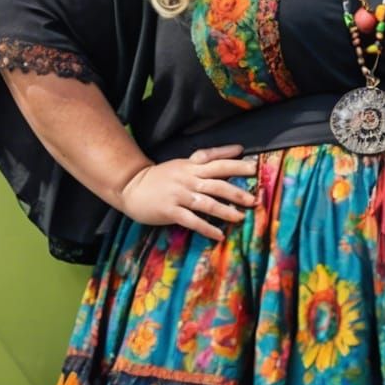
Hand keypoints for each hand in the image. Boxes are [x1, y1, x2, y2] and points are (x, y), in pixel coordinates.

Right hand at [117, 143, 257, 240]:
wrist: (131, 186)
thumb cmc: (161, 176)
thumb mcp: (183, 163)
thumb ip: (206, 158)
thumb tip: (235, 149)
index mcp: (191, 166)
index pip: (216, 162)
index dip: (235, 163)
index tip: (254, 167)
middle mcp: (187, 179)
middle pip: (216, 183)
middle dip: (237, 192)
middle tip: (254, 199)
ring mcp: (179, 195)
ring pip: (207, 203)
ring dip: (225, 211)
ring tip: (240, 218)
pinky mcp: (170, 211)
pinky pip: (192, 221)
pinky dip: (207, 228)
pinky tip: (219, 235)